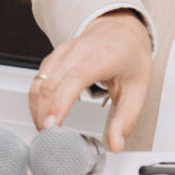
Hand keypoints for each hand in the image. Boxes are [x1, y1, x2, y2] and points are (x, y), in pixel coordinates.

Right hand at [28, 11, 151, 152]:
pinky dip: (37, 99)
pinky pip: (38, 78)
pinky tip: (44, 114)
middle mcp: (77, 51)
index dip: (59, 103)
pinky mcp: (54, 57)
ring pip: (39, 81)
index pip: (73, 79)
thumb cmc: (129, 56)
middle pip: (50, 83)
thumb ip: (126, 119)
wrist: (121, 30)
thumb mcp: (138, 89)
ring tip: (46, 131)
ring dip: (37, 108)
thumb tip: (115, 143)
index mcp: (101, 57)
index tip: (52, 126)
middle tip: (49, 139)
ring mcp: (62, 52)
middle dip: (44, 114)